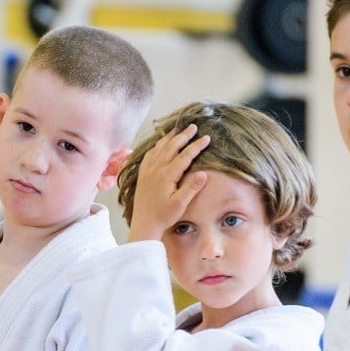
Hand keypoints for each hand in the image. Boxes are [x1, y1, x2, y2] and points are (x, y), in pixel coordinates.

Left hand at [127, 124, 210, 242]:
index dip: (196, 145)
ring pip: (159, 148)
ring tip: (177, 129)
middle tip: (193, 126)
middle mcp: (156, 169)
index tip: (206, 137)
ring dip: (169, 138)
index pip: (185, 155)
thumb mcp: (180, 204)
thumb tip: (203, 173)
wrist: (144, 224)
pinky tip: (159, 145)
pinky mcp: (142, 175)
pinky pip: (149, 155)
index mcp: (166, 175)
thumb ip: (191, 188)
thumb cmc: (163, 216)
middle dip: (183, 135)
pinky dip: (156, 147)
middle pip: (171, 147)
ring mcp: (147, 171)